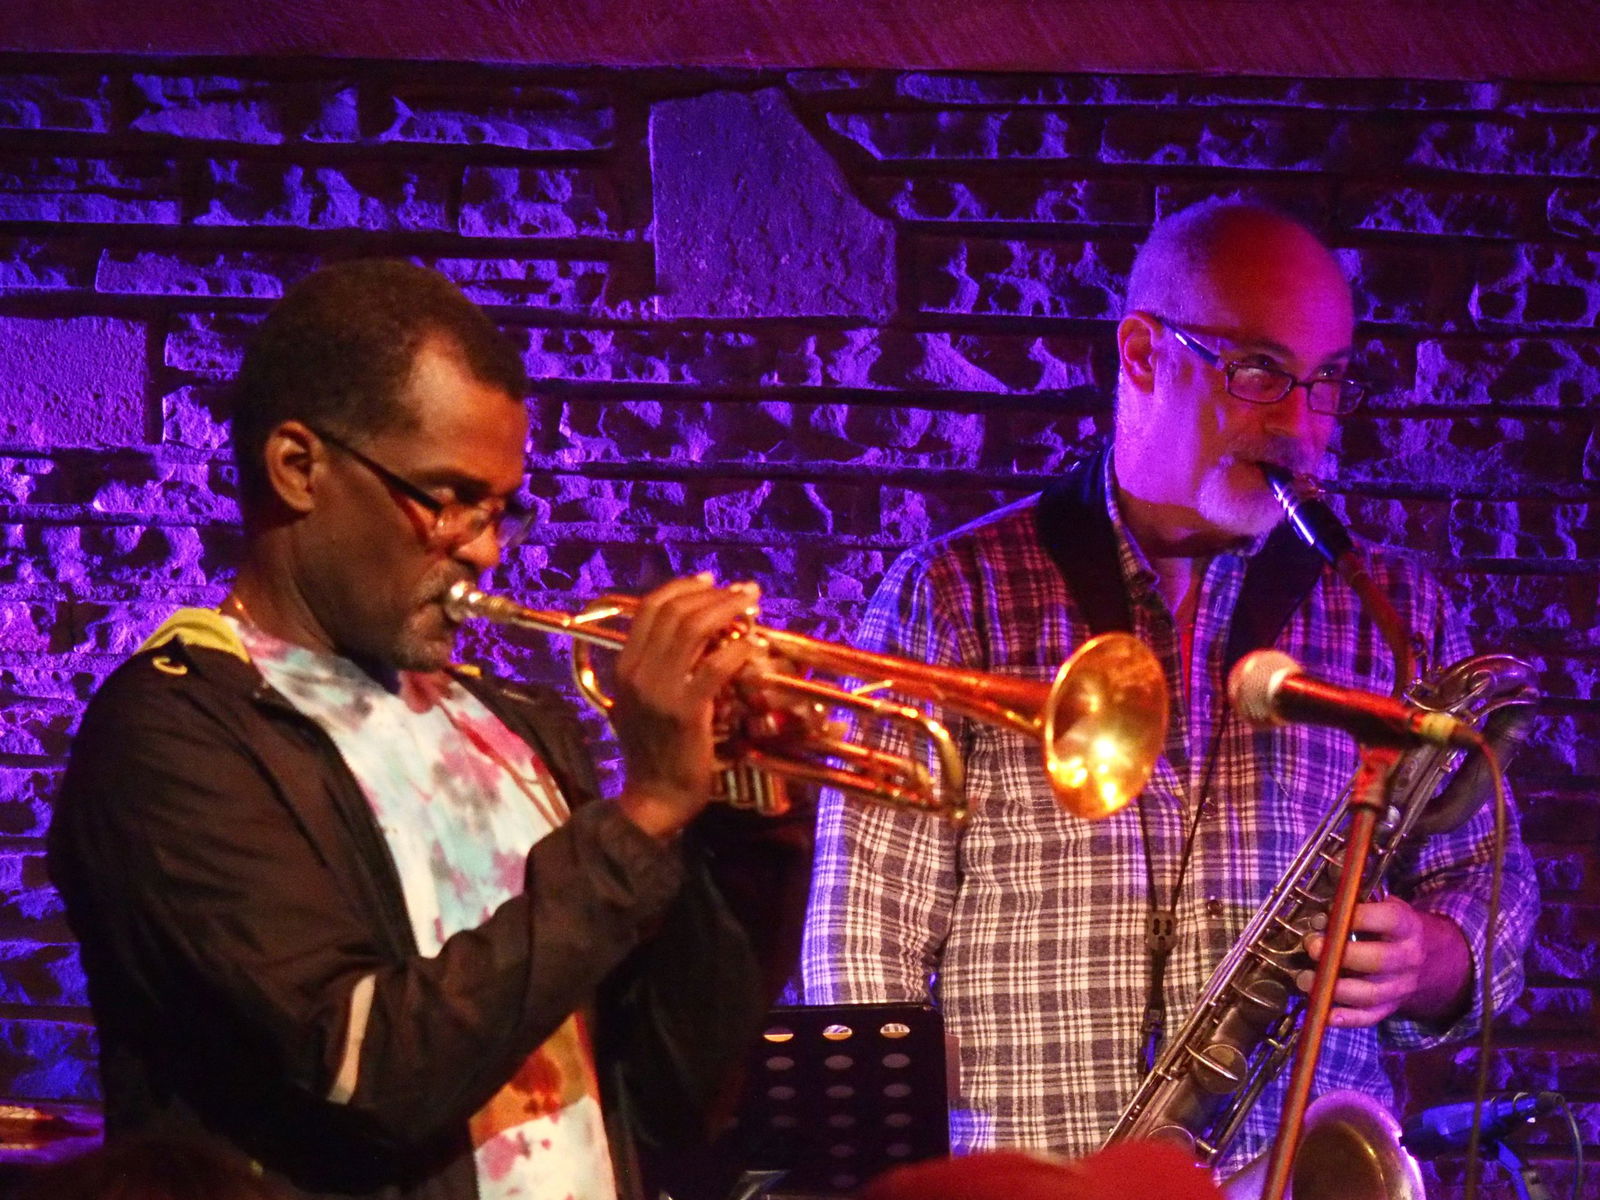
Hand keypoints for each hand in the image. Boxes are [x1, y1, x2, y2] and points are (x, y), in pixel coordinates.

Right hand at [611, 574, 761, 839]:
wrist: (653, 798)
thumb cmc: (656, 751)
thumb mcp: (645, 702)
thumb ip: (661, 668)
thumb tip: (699, 634)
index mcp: (624, 666)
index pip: (649, 608)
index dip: (682, 587)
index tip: (711, 580)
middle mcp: (636, 672)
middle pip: (674, 611)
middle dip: (713, 593)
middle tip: (744, 591)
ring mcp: (659, 690)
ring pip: (694, 629)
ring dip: (728, 610)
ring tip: (752, 605)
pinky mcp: (686, 711)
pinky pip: (715, 666)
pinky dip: (737, 649)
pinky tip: (753, 644)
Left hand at [1300, 897, 1471, 1027]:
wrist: (1431, 960)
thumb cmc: (1394, 929)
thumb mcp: (1386, 907)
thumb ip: (1360, 905)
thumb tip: (1323, 909)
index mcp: (1407, 927)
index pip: (1390, 919)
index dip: (1360, 917)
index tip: (1331, 913)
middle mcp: (1407, 958)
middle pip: (1379, 960)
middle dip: (1342, 954)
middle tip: (1313, 946)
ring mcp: (1400, 987)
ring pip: (1370, 994)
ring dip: (1335, 989)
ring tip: (1305, 979)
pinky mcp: (1390, 1007)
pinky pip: (1368, 1017)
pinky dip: (1345, 1018)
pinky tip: (1324, 1012)